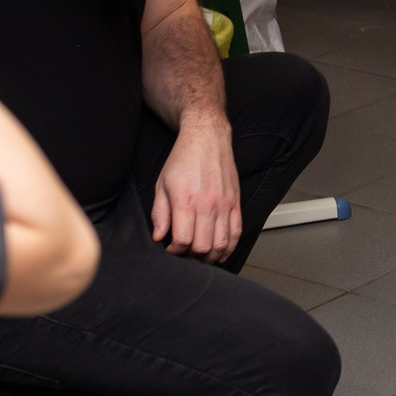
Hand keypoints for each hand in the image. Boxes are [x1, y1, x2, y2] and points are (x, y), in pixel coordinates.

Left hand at [152, 112, 241, 260]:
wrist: (207, 138)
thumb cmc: (182, 160)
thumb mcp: (161, 184)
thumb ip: (160, 213)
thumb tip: (159, 237)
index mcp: (186, 201)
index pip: (183, 240)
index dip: (175, 250)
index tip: (170, 248)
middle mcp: (208, 205)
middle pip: (203, 247)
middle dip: (192, 256)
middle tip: (185, 252)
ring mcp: (225, 205)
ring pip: (221, 244)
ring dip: (211, 256)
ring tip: (201, 255)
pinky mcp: (235, 203)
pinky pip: (236, 233)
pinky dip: (229, 247)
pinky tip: (220, 252)